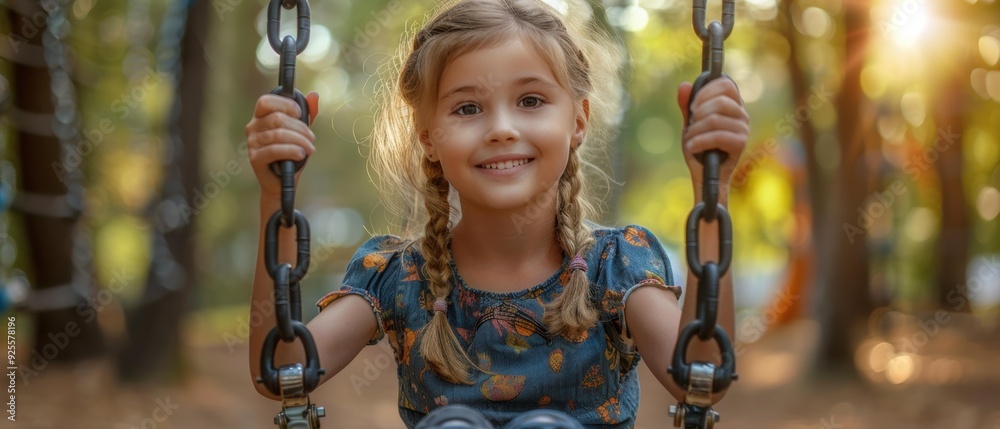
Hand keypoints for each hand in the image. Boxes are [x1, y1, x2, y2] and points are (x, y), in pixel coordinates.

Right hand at [245, 92, 319, 196]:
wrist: (283, 181)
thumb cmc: (291, 153)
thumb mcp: (301, 131)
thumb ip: (308, 113)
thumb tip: (314, 94)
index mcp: (261, 117)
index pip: (265, 101)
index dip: (284, 104)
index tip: (300, 113)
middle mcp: (252, 127)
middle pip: (277, 119)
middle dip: (300, 128)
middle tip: (312, 138)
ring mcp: (252, 143)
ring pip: (278, 134)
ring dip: (300, 141)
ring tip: (310, 149)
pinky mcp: (255, 158)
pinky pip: (274, 149)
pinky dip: (292, 150)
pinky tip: (301, 154)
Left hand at [676, 78, 748, 202]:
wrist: (704, 174)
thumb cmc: (699, 146)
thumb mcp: (691, 123)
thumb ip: (687, 105)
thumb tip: (683, 85)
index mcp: (733, 105)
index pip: (725, 84)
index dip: (705, 92)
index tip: (692, 106)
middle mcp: (742, 114)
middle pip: (720, 101)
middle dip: (698, 113)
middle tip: (691, 126)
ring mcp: (743, 129)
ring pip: (715, 119)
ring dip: (695, 130)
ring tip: (689, 140)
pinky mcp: (740, 143)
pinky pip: (717, 136)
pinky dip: (699, 142)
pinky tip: (692, 148)